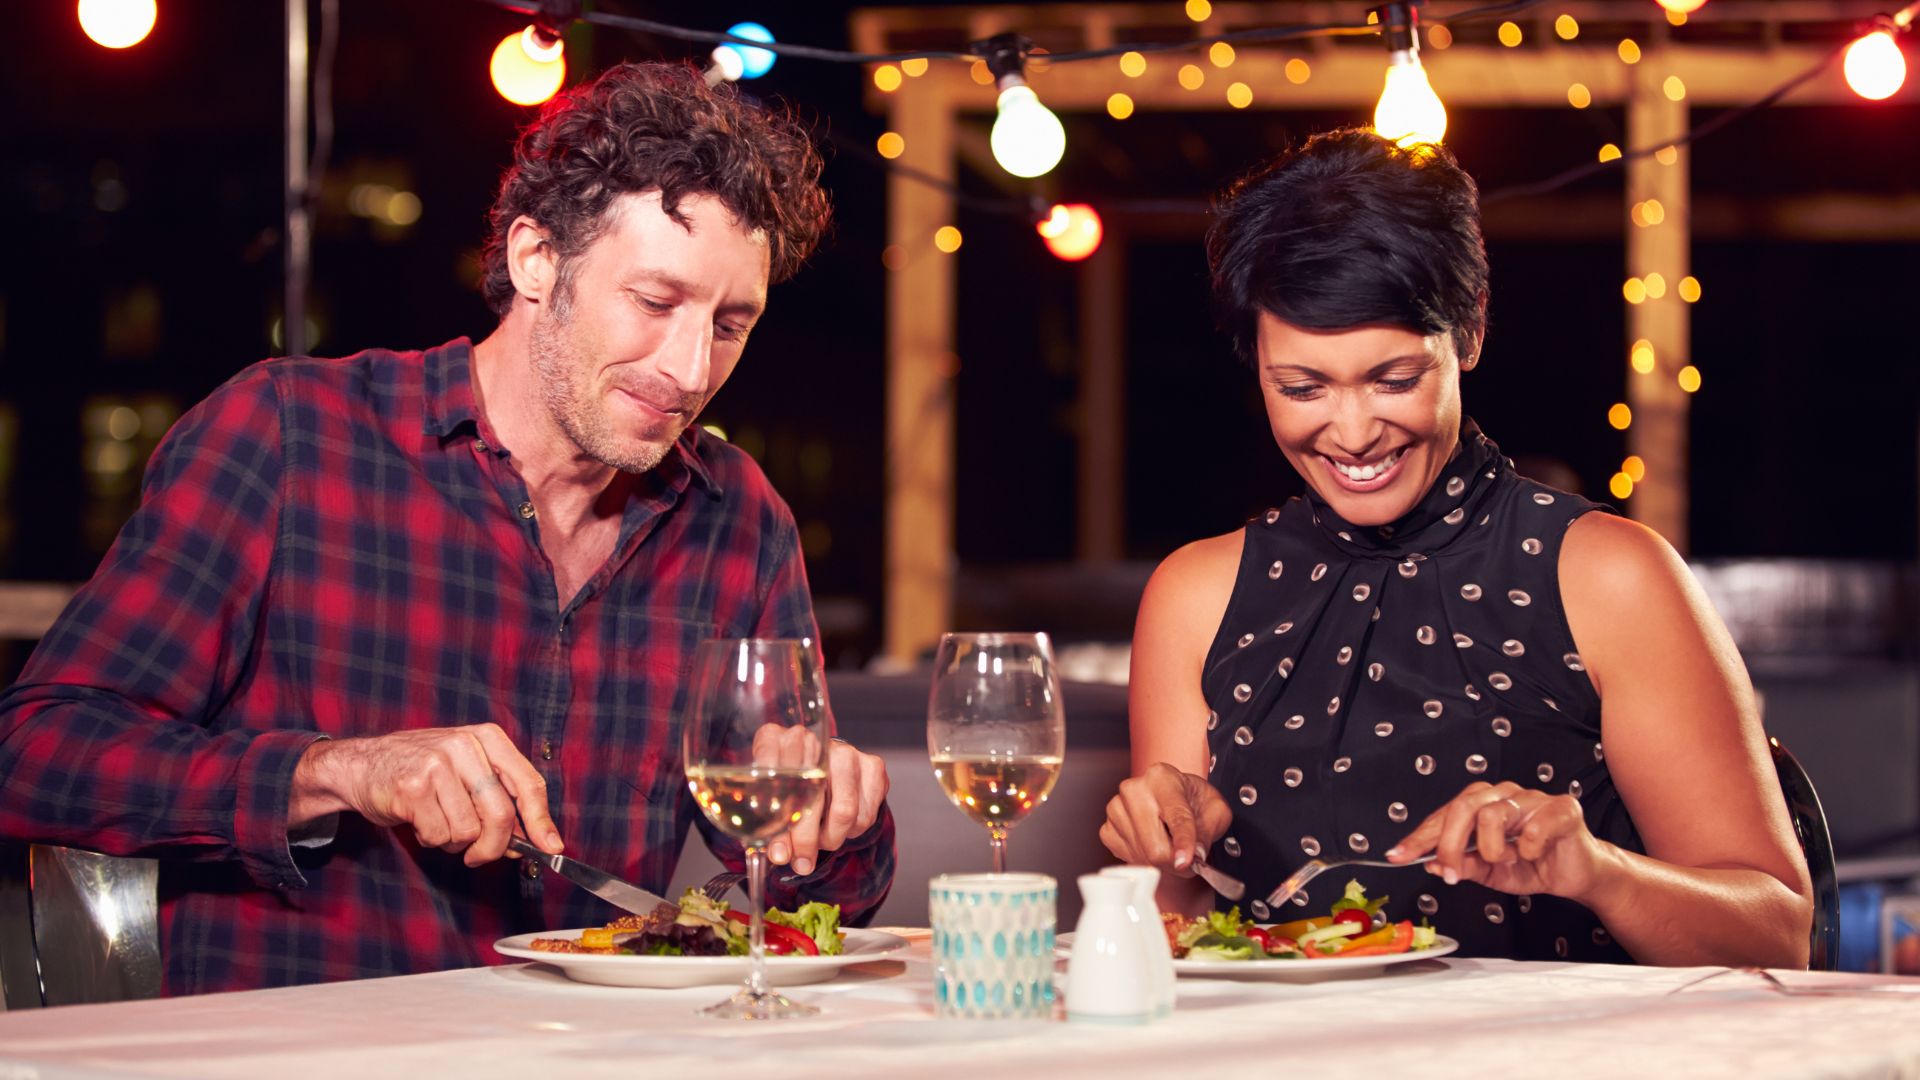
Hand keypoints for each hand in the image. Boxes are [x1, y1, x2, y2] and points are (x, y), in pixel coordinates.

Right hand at [293, 724, 561, 867]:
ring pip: (468, 830)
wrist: (361, 766)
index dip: (541, 820)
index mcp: (487, 738)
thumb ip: (499, 799)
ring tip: (438, 822)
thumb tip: (532, 840)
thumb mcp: (467, 772)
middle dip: (493, 846)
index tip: (551, 846)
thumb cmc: (421, 773)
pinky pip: (439, 834)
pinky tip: (419, 820)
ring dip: (454, 841)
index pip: (528, 783)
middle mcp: (465, 745)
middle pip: (501, 814)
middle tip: (477, 855)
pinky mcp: (412, 787)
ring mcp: (437, 763)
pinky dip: (431, 839)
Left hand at [766, 736, 887, 875]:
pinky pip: (866, 815)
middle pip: (811, 798)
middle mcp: (813, 740)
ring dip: (832, 838)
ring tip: (823, 838)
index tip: (775, 850)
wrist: (825, 768)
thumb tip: (780, 855)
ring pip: (844, 812)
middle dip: (805, 840)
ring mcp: (846, 752)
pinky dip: (853, 831)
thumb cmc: (792, 788)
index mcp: (774, 739)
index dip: (773, 816)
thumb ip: (772, 828)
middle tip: (802, 862)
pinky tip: (842, 823)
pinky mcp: (873, 765)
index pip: (771, 772)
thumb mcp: (771, 803)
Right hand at [1099, 763, 1232, 876]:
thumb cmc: (1192, 800)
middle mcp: (1135, 790)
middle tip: (1186, 857)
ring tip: (1168, 841)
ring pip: (1143, 856)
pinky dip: (1144, 858)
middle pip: (1155, 846)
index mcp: (1163, 778)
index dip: (1183, 843)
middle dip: (1176, 860)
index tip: (1185, 861)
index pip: (1175, 817)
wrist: (1174, 796)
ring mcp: (1116, 809)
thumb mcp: (1215, 810)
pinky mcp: (1108, 828)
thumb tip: (1196, 853)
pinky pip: (1128, 857)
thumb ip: (1210, 830)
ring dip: (1161, 860)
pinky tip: (1152, 842)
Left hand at [1385, 781, 1603, 900]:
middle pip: (1462, 807)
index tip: (1398, 856)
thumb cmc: (1533, 866)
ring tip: (1507, 860)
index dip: (1419, 837)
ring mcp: (1532, 797)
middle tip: (1450, 873)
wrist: (1578, 874)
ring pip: (1492, 814)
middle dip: (1448, 845)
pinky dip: (1527, 848)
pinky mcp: (1562, 807)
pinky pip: (1533, 826)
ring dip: (1492, 849)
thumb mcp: (1490, 873)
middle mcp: (1504, 794)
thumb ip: (1462, 865)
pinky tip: (1532, 854)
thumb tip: (1430, 864)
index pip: (1443, 814)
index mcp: (1483, 804)